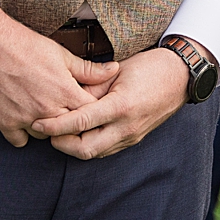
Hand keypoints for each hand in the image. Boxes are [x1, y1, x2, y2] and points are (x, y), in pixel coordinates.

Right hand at [0, 7, 118, 147]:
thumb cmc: (24, 45)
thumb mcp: (61, 54)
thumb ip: (89, 69)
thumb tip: (113, 70)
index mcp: (65, 93)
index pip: (91, 113)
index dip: (91, 109)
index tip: (86, 103)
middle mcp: (48, 110)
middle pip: (70, 128)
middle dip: (71, 120)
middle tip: (64, 106)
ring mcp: (25, 120)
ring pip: (46, 137)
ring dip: (48, 127)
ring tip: (43, 108)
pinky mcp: (5, 124)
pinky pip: (21, 141)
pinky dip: (23, 132)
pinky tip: (24, 116)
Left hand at [33, 43, 200, 158]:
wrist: (181, 76)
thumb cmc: (150, 66)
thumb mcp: (118, 70)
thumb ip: (92, 86)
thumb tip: (68, 98)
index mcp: (121, 106)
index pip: (81, 121)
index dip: (56, 125)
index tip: (38, 123)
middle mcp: (126, 127)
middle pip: (85, 149)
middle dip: (61, 144)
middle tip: (46, 131)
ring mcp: (131, 136)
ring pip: (95, 153)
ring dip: (74, 146)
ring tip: (59, 132)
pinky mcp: (134, 139)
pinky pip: (106, 149)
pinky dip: (89, 144)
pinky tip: (79, 133)